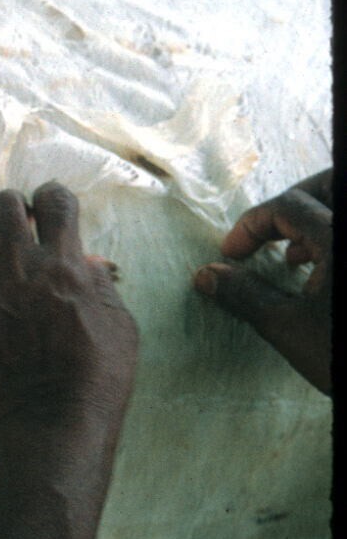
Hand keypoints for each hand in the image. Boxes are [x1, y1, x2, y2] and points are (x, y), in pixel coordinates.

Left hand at [0, 182, 139, 444]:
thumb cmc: (97, 380)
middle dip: (8, 210)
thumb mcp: (120, 324)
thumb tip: (85, 260)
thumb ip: (99, 284)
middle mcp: (18, 270)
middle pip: (0, 203)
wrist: (53, 426)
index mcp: (64, 265)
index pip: (53, 199)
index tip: (49, 216)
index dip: (51, 200)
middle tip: (13, 234)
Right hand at [194, 169, 331, 394]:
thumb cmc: (345, 357)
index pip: (287, 206)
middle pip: (329, 182)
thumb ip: (245, 295)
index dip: (252, 225)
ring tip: (296, 251)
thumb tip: (205, 275)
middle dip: (295, 197)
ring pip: (341, 204)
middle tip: (268, 229)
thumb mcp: (288, 328)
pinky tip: (321, 268)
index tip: (233, 252)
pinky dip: (332, 234)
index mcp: (338, 238)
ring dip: (317, 214)